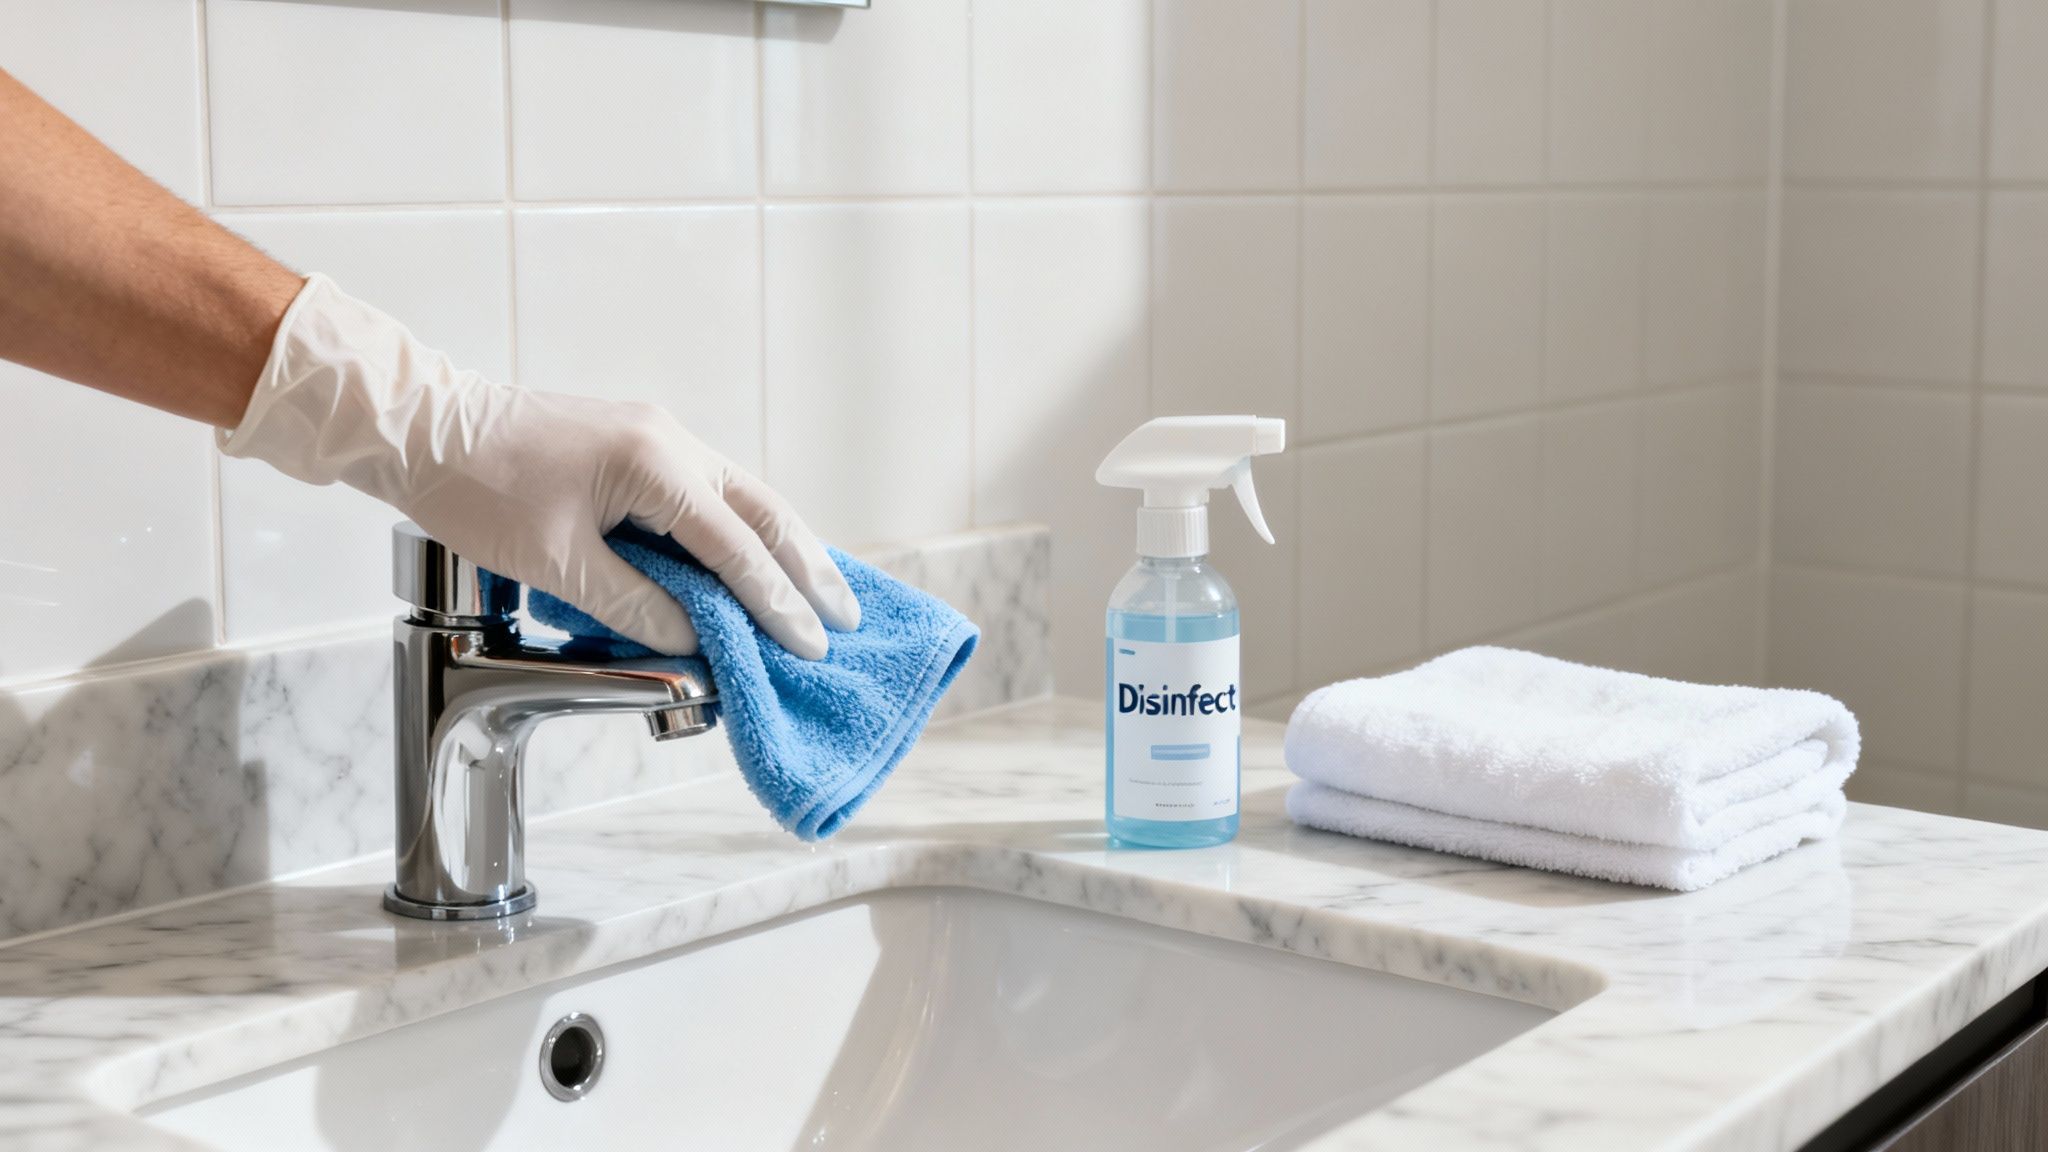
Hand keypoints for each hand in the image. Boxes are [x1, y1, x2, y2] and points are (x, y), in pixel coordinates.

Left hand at [218, 275, 857, 657]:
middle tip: (846, 620)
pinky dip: (745, 530)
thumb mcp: (557, 564)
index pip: (735, 548)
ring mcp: (657, 436)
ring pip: (744, 496)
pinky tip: (757, 555)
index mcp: (656, 465)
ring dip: (785, 547)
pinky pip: (712, 490)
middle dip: (807, 569)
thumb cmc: (476, 488)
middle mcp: (671, 441)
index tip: (810, 647)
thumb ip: (637, 605)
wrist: (420, 425)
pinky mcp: (637, 443)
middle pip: (762, 512)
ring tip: (821, 592)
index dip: (776, 604)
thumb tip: (699, 643)